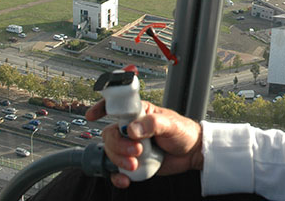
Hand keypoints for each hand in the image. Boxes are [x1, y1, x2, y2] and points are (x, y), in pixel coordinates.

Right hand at [86, 99, 202, 188]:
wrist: (192, 153)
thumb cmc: (183, 132)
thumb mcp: (171, 124)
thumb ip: (152, 124)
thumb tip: (133, 129)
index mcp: (139, 112)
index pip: (117, 106)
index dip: (102, 108)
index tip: (93, 115)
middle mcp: (131, 127)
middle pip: (110, 134)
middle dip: (118, 146)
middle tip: (136, 151)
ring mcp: (131, 145)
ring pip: (111, 152)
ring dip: (119, 160)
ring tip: (136, 164)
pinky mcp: (133, 161)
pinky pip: (116, 169)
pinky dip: (118, 175)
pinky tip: (125, 179)